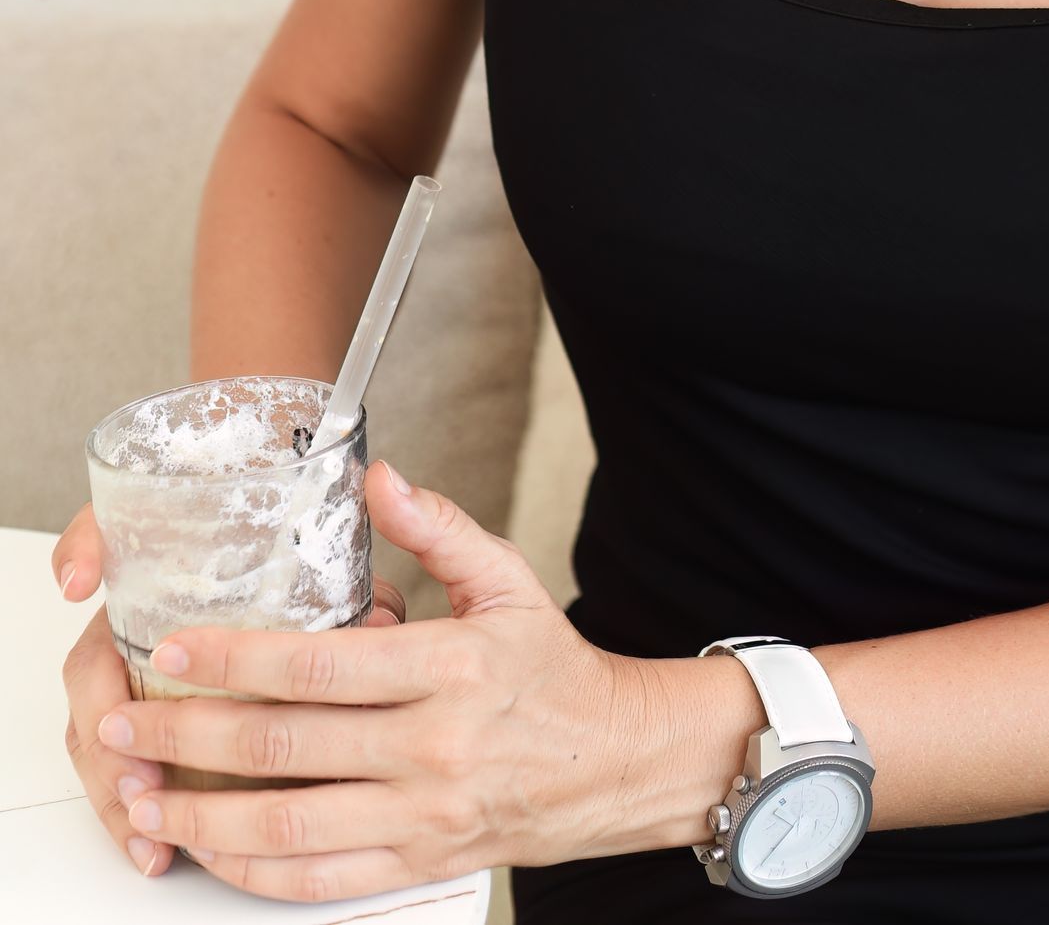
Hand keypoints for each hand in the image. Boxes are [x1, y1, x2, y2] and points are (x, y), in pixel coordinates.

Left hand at [76, 459, 663, 900]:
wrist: (612, 761)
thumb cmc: (552, 669)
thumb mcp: (507, 581)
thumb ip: (438, 529)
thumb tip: (378, 479)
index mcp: (450, 667)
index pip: (318, 665)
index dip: (234, 660)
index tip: (172, 651)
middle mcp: (431, 747)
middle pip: (285, 748)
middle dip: (189, 736)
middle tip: (125, 722)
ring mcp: (421, 814)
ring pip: (288, 827)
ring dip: (203, 814)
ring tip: (144, 795)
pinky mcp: (416, 861)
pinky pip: (318, 881)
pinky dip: (253, 871)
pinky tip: (210, 848)